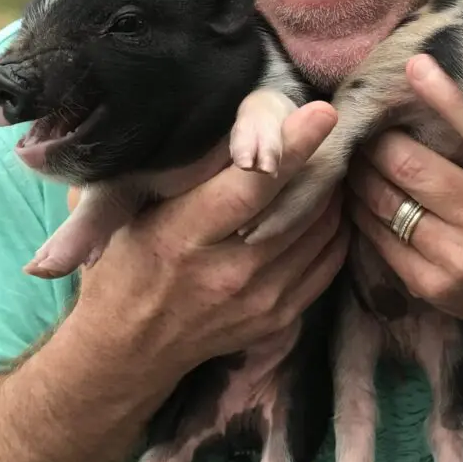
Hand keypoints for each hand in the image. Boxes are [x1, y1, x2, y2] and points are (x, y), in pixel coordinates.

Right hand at [71, 100, 349, 369]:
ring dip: (330, 191)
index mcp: (182, 236)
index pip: (250, 186)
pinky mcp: (280, 317)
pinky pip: (328, 260)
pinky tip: (326, 204)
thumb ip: (180, 171)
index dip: (290, 148)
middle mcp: (227, 272)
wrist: (129, 347)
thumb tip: (229, 118)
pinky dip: (334, 227)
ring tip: (325, 161)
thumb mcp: (134, 210)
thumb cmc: (128, 261)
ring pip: (321, 230)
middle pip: (296, 206)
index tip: (322, 113)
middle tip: (329, 128)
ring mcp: (259, 300)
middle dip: (322, 162)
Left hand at [347, 54, 462, 330]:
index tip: (415, 65)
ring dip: (361, 175)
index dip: (445, 95)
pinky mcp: (437, 286)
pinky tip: (359, 197)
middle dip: (377, 142)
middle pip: (409, 165)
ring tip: (354, 157)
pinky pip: (382, 239)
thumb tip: (445, 79)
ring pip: (386, 202)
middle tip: (365, 126)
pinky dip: (363, 212)